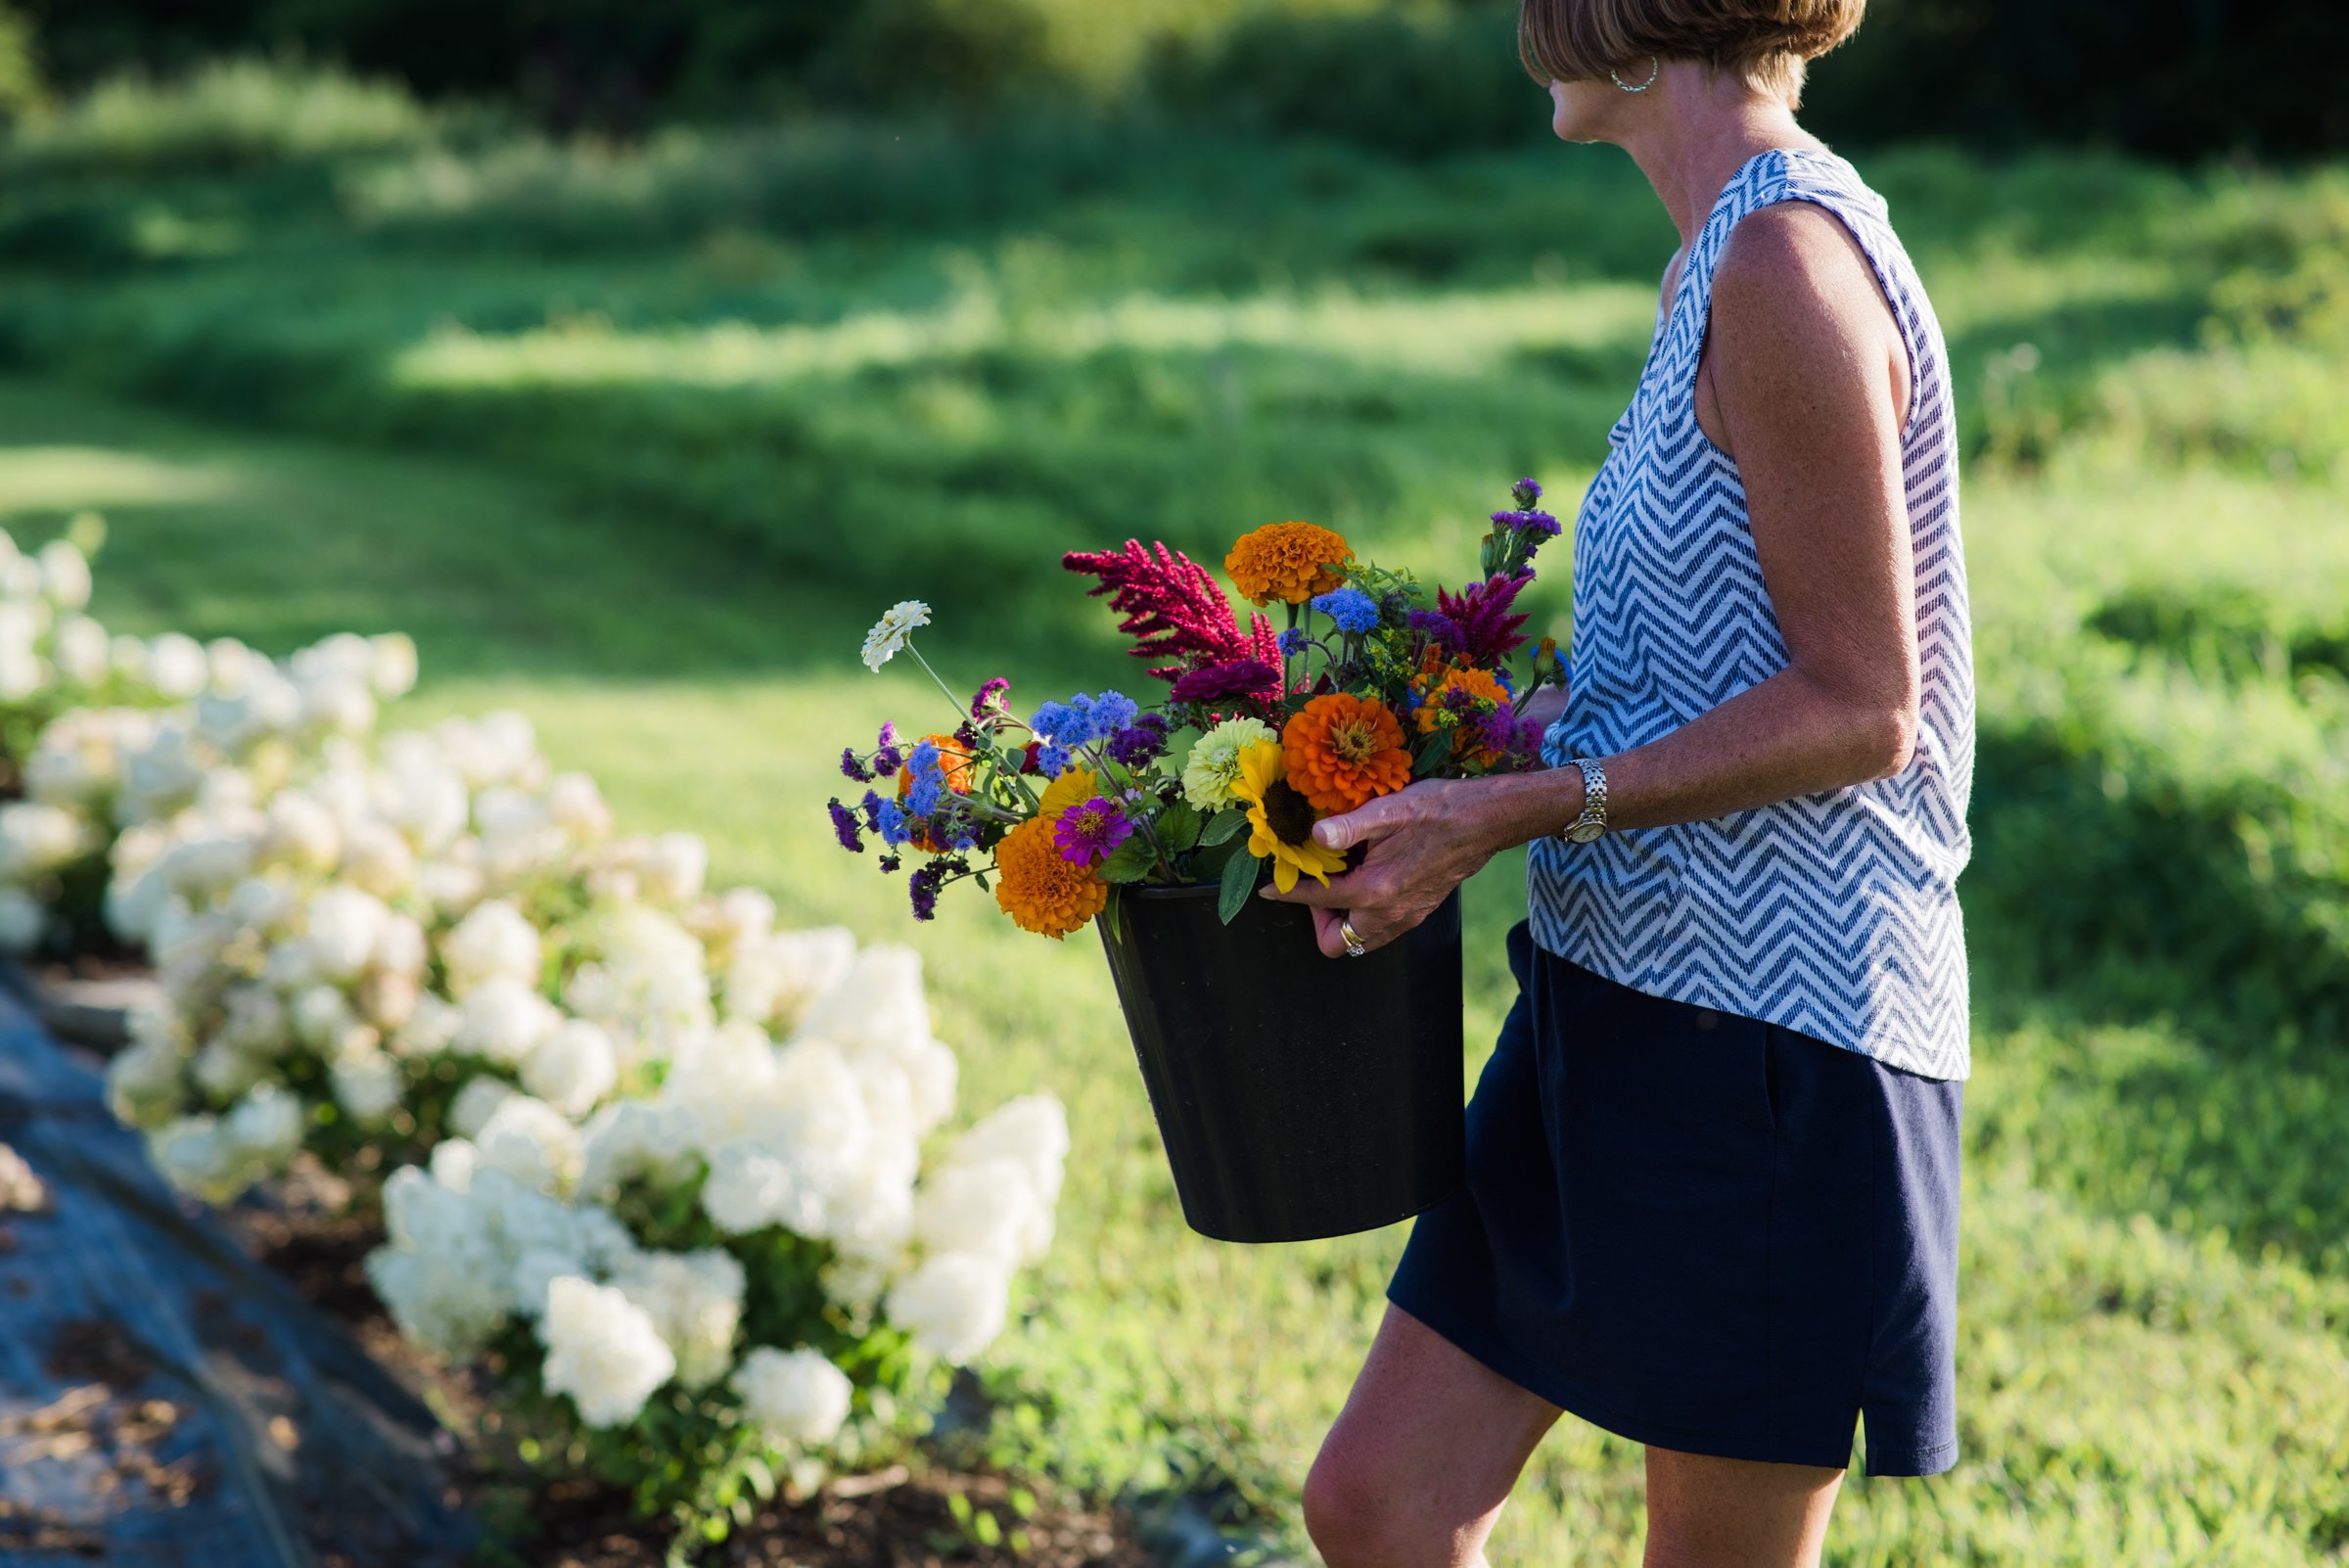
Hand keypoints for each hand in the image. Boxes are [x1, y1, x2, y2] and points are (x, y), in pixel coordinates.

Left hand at [1261, 779, 1498, 957]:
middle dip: (1319, 918)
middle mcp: (1389, 913)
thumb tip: (1314, 836)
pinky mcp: (1418, 912)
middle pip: (1336, 943)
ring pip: (1360, 940)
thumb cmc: (1438, 810)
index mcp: (1374, 890)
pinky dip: (1364, 913)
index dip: (1287, 894)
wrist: (1485, 821)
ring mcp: (1407, 917)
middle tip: (1320, 883)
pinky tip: (1367, 877)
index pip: (1316, 902)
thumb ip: (1347, 826)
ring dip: (1343, 918)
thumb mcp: (1387, 810)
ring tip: (1342, 880)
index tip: (1270, 890)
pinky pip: (1381, 929)